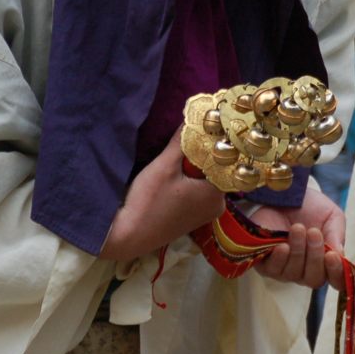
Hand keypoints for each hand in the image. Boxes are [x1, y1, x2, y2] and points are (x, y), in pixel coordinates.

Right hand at [99, 132, 226, 260]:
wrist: (128, 237)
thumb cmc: (148, 201)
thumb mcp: (164, 166)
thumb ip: (181, 141)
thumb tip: (193, 116)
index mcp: (217, 195)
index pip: (226, 161)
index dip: (217, 143)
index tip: (209, 127)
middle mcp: (218, 206)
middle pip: (216, 171)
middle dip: (204, 154)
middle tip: (193, 134)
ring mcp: (206, 214)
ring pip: (206, 181)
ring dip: (195, 168)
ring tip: (183, 150)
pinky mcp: (193, 219)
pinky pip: (198, 193)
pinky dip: (191, 181)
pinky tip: (178, 171)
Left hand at [252, 186, 346, 289]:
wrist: (284, 193)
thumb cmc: (310, 208)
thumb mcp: (331, 216)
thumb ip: (337, 235)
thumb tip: (340, 256)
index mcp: (326, 261)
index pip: (336, 279)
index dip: (336, 272)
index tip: (332, 256)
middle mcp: (307, 271)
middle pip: (314, 279)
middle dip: (315, 256)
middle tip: (314, 232)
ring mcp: (285, 270)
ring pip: (294, 274)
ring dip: (298, 251)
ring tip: (297, 228)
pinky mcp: (265, 265)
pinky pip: (273, 270)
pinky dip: (280, 258)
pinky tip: (282, 245)